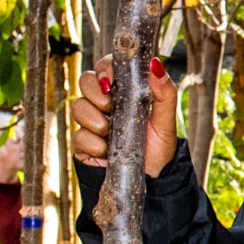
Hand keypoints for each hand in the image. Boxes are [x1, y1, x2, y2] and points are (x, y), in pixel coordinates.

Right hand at [69, 57, 180, 177]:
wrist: (152, 178)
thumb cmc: (158, 146)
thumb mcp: (166, 120)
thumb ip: (164, 93)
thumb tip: (155, 64)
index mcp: (124, 91)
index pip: (105, 67)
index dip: (104, 68)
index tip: (111, 81)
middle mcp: (105, 103)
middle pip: (84, 81)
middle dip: (96, 93)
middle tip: (110, 107)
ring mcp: (92, 122)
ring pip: (78, 106)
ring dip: (95, 120)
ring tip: (110, 132)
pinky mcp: (83, 143)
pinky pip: (78, 136)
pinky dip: (93, 143)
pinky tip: (106, 150)